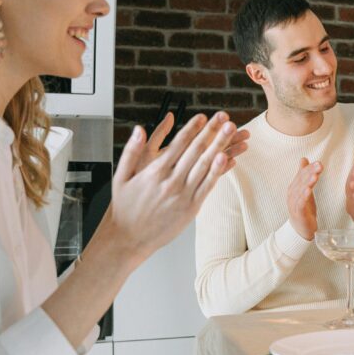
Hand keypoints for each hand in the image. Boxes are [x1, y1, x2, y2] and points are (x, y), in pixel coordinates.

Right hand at [109, 112, 237, 263]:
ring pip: (206, 165)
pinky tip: (229, 158)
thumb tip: (139, 128)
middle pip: (196, 150)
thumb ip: (131, 150)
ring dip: (221, 145)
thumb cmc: (124, 208)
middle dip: (212, 131)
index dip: (193, 128)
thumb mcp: (121, 175)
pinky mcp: (191, 208)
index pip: (178, 143)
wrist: (128, 238)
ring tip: (232, 131)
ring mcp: (183, 194)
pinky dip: (219, 171)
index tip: (203, 116)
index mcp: (155, 171)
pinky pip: (208, 186)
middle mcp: (171, 181)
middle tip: (224, 117)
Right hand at [286, 158, 321, 240]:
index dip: (309, 168)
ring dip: (307, 183)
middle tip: (319, 166)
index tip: (319, 163)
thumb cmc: (303, 207)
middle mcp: (292, 194)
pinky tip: (308, 191)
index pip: (301, 175)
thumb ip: (303, 174)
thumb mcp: (305, 188)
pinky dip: (304, 197)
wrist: (300, 228)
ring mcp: (294, 203)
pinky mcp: (299, 213)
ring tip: (315, 176)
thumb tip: (303, 159)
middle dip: (310, 172)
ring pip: (301, 191)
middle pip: (301, 181)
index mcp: (294, 187)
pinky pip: (300, 204)